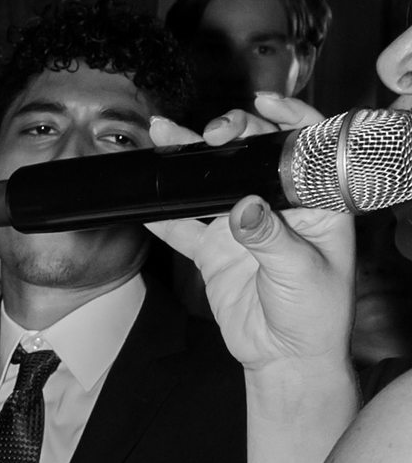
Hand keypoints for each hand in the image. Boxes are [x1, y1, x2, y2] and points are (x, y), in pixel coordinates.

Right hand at [142, 103, 353, 390]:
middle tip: (212, 131)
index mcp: (316, 203)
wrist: (286, 358)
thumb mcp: (302, 272)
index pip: (306, 147)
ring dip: (190, 160)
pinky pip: (185, 226)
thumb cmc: (316, 316)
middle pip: (252, 156)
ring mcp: (243, 226)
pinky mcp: (216, 250)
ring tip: (164, 135)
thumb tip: (243, 208)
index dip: (290, 117)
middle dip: (231, 134)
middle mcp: (278, 206)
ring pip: (213, 183)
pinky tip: (147, 197)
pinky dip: (164, 213)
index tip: (266, 103)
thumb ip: (271, 237)